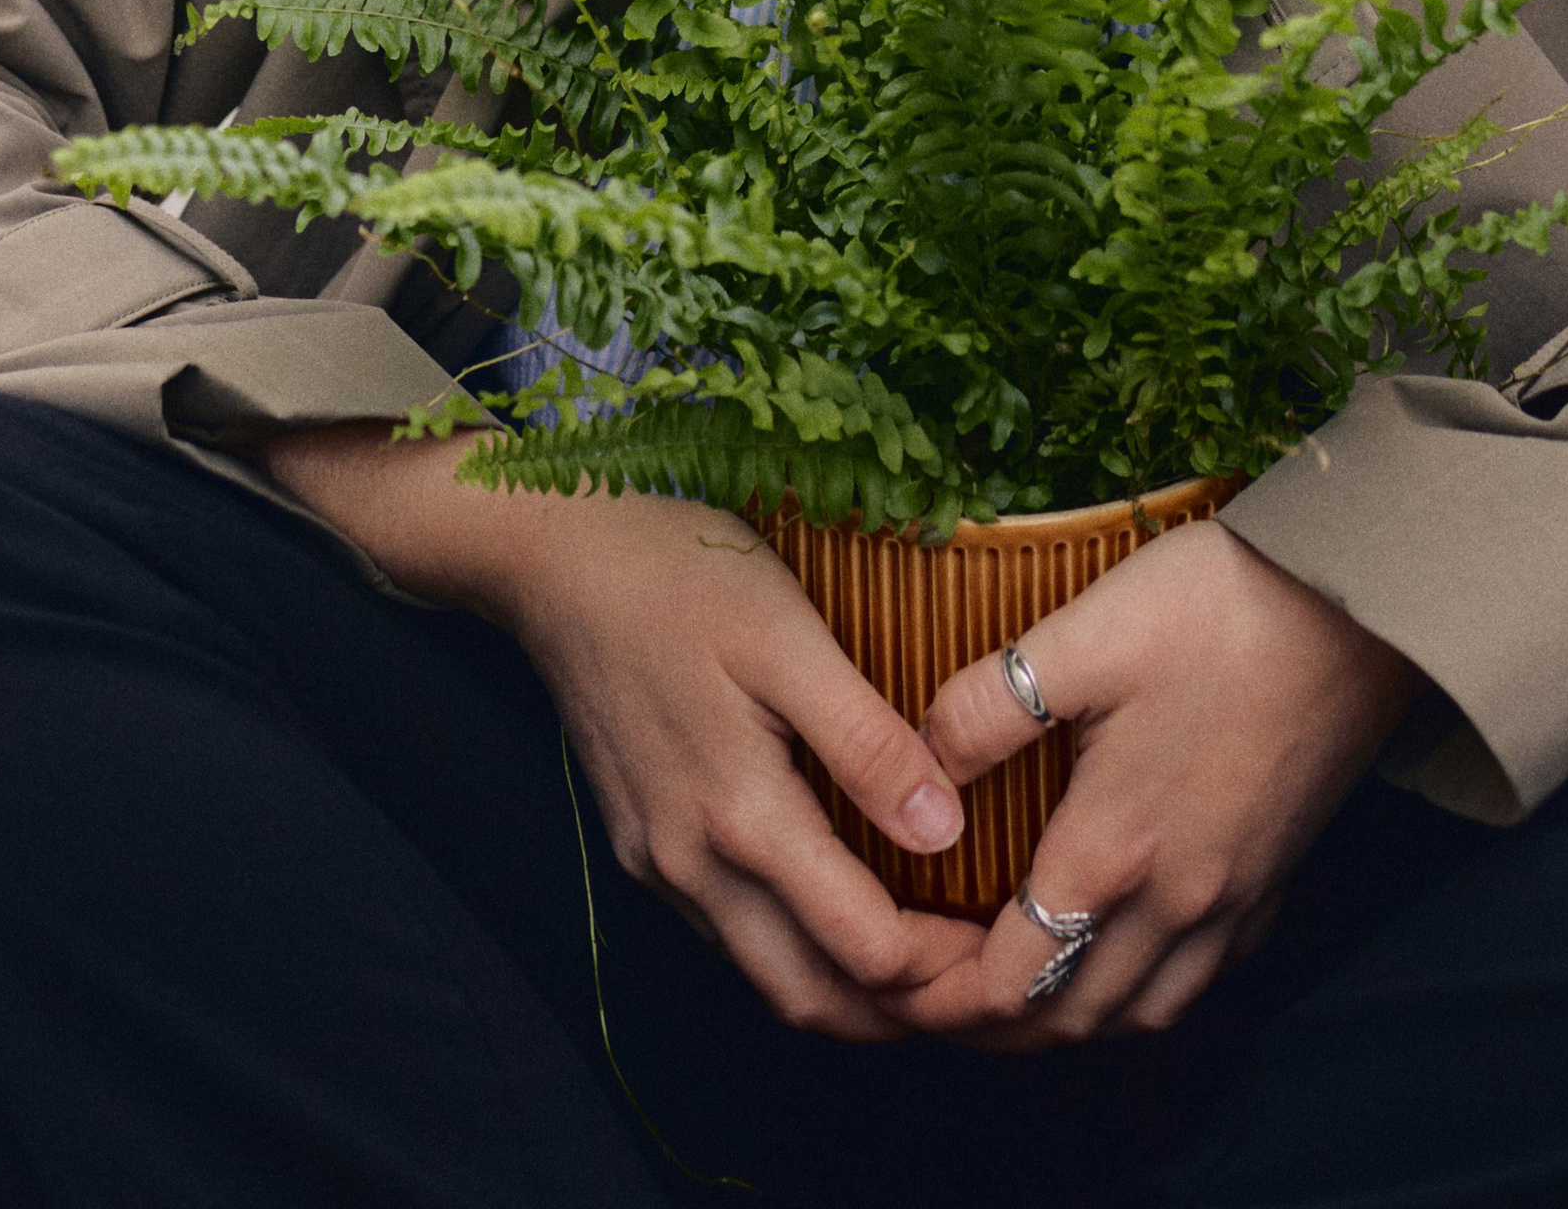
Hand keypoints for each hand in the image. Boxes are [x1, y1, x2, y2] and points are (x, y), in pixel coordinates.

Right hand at [268, 428, 982, 1039]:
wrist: (553, 555)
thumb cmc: (681, 574)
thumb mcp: (788, 637)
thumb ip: (866, 742)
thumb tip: (947, 833)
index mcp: (738, 818)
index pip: (861, 951)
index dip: (944, 968)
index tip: (1014, 941)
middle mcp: (691, 866)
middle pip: (812, 996)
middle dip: (904, 1012)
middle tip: (986, 980)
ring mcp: (659, 863)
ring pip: (767, 974)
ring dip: (851, 989)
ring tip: (935, 955)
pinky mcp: (644, 845)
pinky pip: (731, 933)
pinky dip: (799, 948)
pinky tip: (847, 904)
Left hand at [893, 514, 1419, 1048]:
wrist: (1362, 606)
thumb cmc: (1222, 608)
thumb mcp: (1082, 636)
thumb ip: (986, 707)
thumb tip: (917, 765)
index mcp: (1114, 851)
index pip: (1008, 981)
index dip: (939, 996)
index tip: (892, 974)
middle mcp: (1177, 901)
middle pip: (1068, 1019)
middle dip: (990, 1025)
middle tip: (932, 989)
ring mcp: (1234, 899)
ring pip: (1138, 1013)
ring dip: (1067, 1019)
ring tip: (1014, 983)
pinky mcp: (1274, 879)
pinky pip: (1199, 979)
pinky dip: (1142, 992)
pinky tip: (1117, 948)